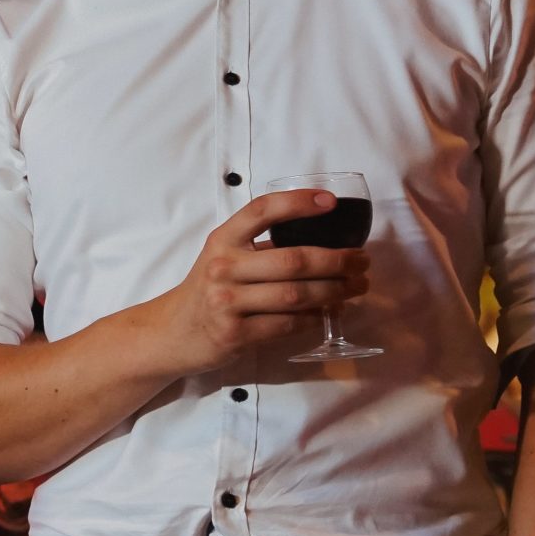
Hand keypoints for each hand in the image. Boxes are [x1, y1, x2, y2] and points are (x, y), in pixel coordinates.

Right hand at [134, 188, 367, 377]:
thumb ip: (260, 247)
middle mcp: (223, 268)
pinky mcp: (235, 333)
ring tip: (356, 287)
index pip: (261, 211)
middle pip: (293, 260)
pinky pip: (288, 324)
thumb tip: (324, 242)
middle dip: (337, 260)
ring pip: (296, 295)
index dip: (298, 202)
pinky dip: (314, 318)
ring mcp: (227, 302)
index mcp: (222, 240)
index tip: (330, 202)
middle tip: (362, 261)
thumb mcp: (223, 258)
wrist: (172, 332)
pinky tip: (328, 312)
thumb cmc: (207, 291)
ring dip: (335, 291)